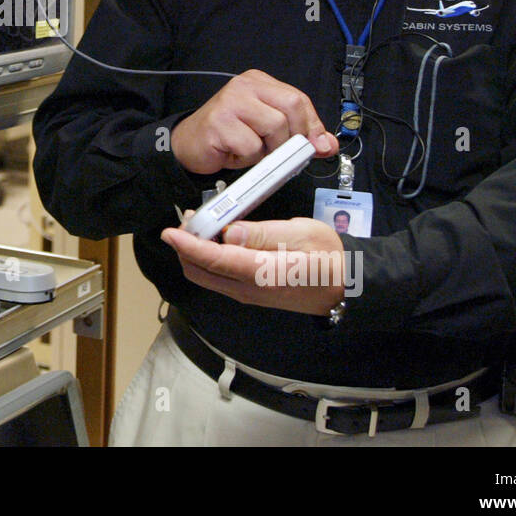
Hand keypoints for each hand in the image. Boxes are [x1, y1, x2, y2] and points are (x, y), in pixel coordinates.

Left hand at [160, 217, 345, 315]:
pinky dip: (207, 260)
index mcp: (263, 272)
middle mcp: (248, 289)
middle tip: (188, 220)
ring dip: (194, 252)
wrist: (345, 288)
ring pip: (205, 276)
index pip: (216, 260)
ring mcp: (247, 295)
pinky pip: (217, 278)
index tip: (170, 231)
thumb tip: (231, 232)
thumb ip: (264, 233)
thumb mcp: (302, 234)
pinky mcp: (249, 294)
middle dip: (185, 246)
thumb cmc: (328, 257)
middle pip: (200, 271)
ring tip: (199, 225)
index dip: (189, 244)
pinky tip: (215, 240)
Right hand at [171, 69, 337, 174]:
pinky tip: (235, 153)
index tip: (315, 146)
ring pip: (275, 127)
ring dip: (269, 150)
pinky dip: (249, 159)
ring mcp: (230, 102)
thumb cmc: (229, 137)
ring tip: (253, 151)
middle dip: (293, 137)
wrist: (189, 145)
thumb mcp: (268, 132)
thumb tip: (328, 144)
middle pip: (291, 108)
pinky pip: (252, 147)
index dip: (312, 125)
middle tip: (282, 152)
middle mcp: (244, 86)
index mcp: (259, 82)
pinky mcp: (219, 123)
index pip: (298, 99)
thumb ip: (298, 134)